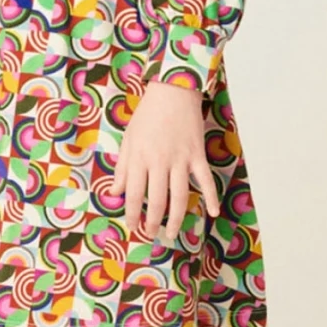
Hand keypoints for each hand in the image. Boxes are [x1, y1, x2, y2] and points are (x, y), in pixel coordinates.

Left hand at [111, 78, 221, 244]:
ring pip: (179, 195)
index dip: (132, 214)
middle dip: (152, 221)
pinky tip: (212, 213)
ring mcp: (180, 159)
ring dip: (175, 218)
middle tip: (151, 234)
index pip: (133, 194)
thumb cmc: (148, 115)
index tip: (132, 227)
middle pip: (156, 200)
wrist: (173, 91)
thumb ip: (122, 167)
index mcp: (139, 157)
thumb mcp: (128, 139)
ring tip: (171, 233)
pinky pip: (206, 179)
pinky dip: (211, 196)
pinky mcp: (197, 155)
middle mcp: (159, 161)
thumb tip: (114, 192)